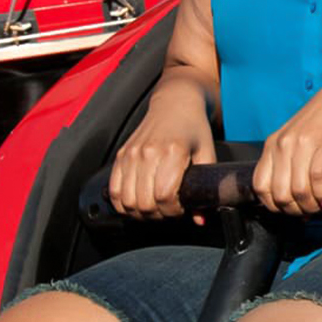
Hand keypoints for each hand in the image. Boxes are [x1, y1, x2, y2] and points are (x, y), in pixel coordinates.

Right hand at [109, 88, 215, 219]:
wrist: (175, 104)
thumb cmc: (193, 128)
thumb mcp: (207, 153)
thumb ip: (206, 186)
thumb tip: (201, 218)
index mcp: (172, 152)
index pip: (165, 196)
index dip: (173, 211)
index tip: (180, 209)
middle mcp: (148, 153)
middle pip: (144, 202)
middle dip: (157, 215)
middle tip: (168, 212)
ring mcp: (131, 154)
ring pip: (126, 200)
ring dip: (139, 213)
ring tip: (154, 209)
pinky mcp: (121, 155)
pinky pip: (114, 190)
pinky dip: (122, 203)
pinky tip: (136, 203)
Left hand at [254, 72, 321, 215]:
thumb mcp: (294, 138)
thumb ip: (286, 162)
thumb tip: (288, 198)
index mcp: (272, 143)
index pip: (260, 186)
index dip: (272, 205)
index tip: (287, 210)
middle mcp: (283, 144)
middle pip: (279, 193)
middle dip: (294, 210)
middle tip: (306, 212)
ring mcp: (303, 144)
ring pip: (298, 190)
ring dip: (310, 205)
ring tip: (319, 206)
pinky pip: (318, 179)